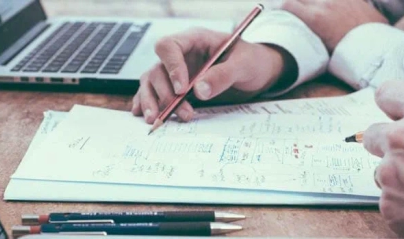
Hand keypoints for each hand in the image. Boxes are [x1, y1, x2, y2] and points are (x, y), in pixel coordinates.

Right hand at [131, 28, 288, 122]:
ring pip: (151, 82)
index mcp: (195, 40)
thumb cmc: (252, 61)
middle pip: (157, 69)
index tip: (182, 89)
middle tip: (182, 112)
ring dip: (152, 102)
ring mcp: (176, 71)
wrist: (258, 73)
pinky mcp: (176, 87)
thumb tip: (199, 90)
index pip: (169, 46)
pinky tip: (145, 115)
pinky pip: (154, 93)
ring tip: (156, 120)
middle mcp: (181, 55)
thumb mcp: (244, 65)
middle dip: (165, 93)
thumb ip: (223, 75)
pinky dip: (147, 104)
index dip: (171, 67)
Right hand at [282, 0, 387, 51]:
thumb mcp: (324, 50)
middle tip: (292, 11)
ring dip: (312, 2)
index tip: (276, 11)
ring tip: (313, 10)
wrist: (379, 47)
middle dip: (295, 3)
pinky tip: (330, 7)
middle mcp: (325, 3)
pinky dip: (330, 2)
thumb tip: (301, 42)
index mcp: (315, 18)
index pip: (288, 5)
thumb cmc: (351, 54)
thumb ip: (310, 40)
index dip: (279, 7)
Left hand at [363, 81, 403, 237]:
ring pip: (383, 171)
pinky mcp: (390, 205)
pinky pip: (391, 202)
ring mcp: (391, 172)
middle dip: (390, 144)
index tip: (397, 115)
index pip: (386, 93)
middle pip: (375, 134)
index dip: (392, 105)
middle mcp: (399, 137)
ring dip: (400, 177)